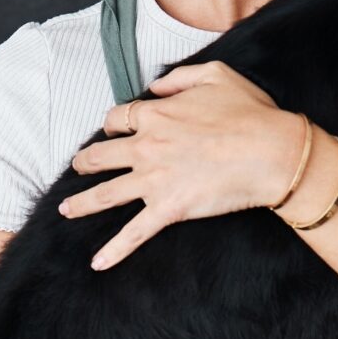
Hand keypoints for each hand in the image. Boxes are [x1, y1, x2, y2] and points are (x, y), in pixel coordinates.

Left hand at [58, 62, 307, 269]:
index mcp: (157, 115)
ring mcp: (154, 180)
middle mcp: (147, 147)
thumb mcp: (215, 75)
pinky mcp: (168, 209)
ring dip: (82, 203)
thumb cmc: (250, 113)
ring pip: (106, 194)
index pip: (118, 119)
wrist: (271, 152)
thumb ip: (180, 77)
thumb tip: (155, 85)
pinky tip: (97, 263)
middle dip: (86, 162)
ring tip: (67, 209)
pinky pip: (134, 233)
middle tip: (78, 167)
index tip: (112, 130)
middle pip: (102, 155)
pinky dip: (114, 250)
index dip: (112, 124)